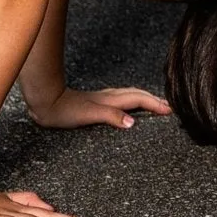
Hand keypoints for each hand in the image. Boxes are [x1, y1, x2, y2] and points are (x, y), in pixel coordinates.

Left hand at [25, 84, 171, 130]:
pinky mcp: (96, 102)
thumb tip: (132, 122)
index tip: (169, 110)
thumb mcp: (88, 115)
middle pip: (137, 94)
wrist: (46, 102)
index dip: (155, 104)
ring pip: (129, 95)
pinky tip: (129, 105)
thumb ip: (111, 116)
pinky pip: (121, 98)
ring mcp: (103, 98)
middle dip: (154, 99)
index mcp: (110, 100)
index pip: (139, 100)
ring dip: (144, 98)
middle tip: (168, 106)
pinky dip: (132, 100)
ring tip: (155, 103)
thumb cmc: (64, 110)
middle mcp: (109, 97)